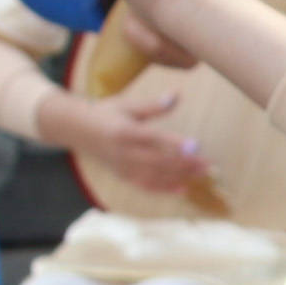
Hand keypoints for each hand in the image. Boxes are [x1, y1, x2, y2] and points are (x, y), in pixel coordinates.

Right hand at [79, 80, 208, 193]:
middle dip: (185, 163)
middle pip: (159, 161)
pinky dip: (164, 189)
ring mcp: (123, 167)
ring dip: (180, 176)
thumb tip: (177, 95)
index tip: (196, 145)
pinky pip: (145, 186)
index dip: (175, 143)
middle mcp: (124, 152)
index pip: (154, 138)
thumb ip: (153, 105)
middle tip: (208, 164)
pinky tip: (183, 189)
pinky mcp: (123, 176)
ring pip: (155, 176)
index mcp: (125, 131)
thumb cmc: (106, 113)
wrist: (77, 130)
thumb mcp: (127, 104)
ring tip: (202, 174)